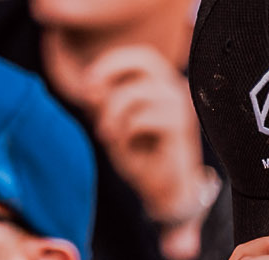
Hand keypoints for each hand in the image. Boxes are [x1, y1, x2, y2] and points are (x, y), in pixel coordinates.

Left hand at [83, 46, 210, 249]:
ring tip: (107, 135)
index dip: (109, 64)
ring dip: (113, 113)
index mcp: (163, 87)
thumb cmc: (142, 157)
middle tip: (90, 96)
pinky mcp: (181, 129)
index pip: (139, 56)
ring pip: (136, 93)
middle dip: (111, 71)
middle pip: (145, 58)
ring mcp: (181, 109)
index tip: (87, 87)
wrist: (167, 192)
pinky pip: (142, 118)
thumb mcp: (115, 121)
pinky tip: (127, 147)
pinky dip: (126, 132)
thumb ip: (104, 99)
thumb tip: (92, 86)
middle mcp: (176, 92)